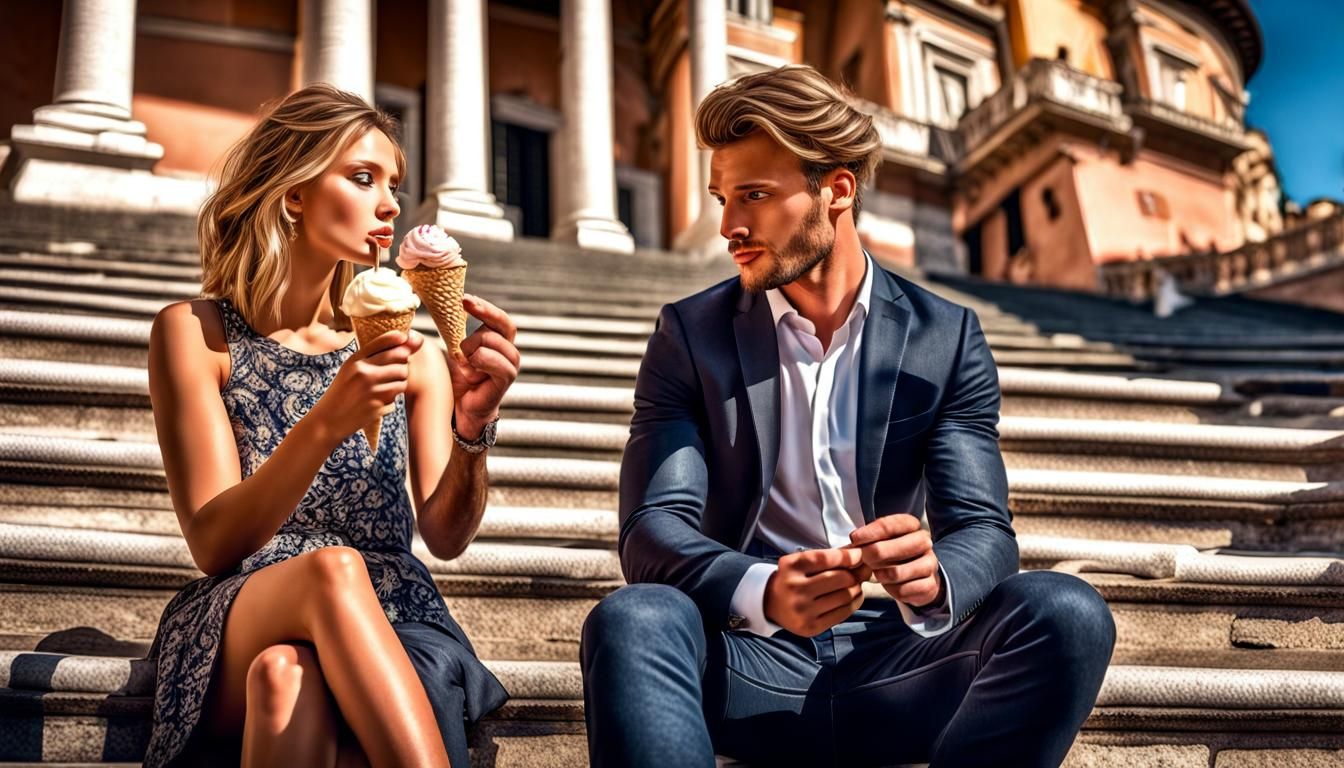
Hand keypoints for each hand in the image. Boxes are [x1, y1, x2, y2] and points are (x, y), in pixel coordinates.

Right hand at [310, 329, 422, 444]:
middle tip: (394, 372)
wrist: (327, 420)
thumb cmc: (341, 392)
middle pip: (401, 362)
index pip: (383, 342)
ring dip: (398, 385)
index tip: (404, 339)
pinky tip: (376, 403)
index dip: (399, 339)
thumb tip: (404, 347)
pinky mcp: (377, 407)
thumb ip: (371, 358)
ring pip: (402, 382)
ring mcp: (371, 390)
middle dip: (402, 366)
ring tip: (385, 389)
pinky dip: (390, 402)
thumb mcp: (349, 369)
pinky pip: (395, 400)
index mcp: (355, 361)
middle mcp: (364, 373)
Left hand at [449, 294, 519, 438]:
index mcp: (500, 342)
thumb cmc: (461, 380)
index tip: (464, 299)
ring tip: (466, 366)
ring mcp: (511, 364)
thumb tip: (451, 311)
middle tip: (461, 352)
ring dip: (472, 351)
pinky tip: (472, 372)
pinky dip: (479, 362)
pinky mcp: (508, 378)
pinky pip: (495, 360)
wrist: (463, 408)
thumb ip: (458, 333)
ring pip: (491, 340)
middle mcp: (510, 351)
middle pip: (495, 328)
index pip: (499, 318)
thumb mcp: (457, 351)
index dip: (484, 308)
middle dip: (472, 336)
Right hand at [763, 547, 871, 636]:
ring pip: (845, 596)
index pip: (826, 558)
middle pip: (841, 578)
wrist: (771, 604)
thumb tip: (859, 554)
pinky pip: (843, 613)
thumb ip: (829, 556)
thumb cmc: (793, 578)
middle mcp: (795, 588)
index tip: (859, 555)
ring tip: (856, 584)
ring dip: (857, 588)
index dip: (848, 556)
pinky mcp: (811, 627)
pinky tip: (853, 597)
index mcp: (791, 567)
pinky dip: (854, 603)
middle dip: (856, 573)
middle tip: (862, 571)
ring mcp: (803, 610)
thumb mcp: (802, 561)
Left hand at [849, 514, 942, 606]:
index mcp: (911, 525)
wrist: (918, 577)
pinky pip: (903, 590)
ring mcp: (930, 563)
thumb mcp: (881, 541)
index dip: (870, 532)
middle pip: (897, 547)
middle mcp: (924, 541)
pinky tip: (890, 585)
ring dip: (881, 575)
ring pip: (898, 572)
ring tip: (877, 573)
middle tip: (864, 559)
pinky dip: (891, 590)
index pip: (891, 525)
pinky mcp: (930, 585)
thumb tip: (854, 542)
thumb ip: (868, 539)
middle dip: (876, 554)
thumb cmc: (893, 555)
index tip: (854, 539)